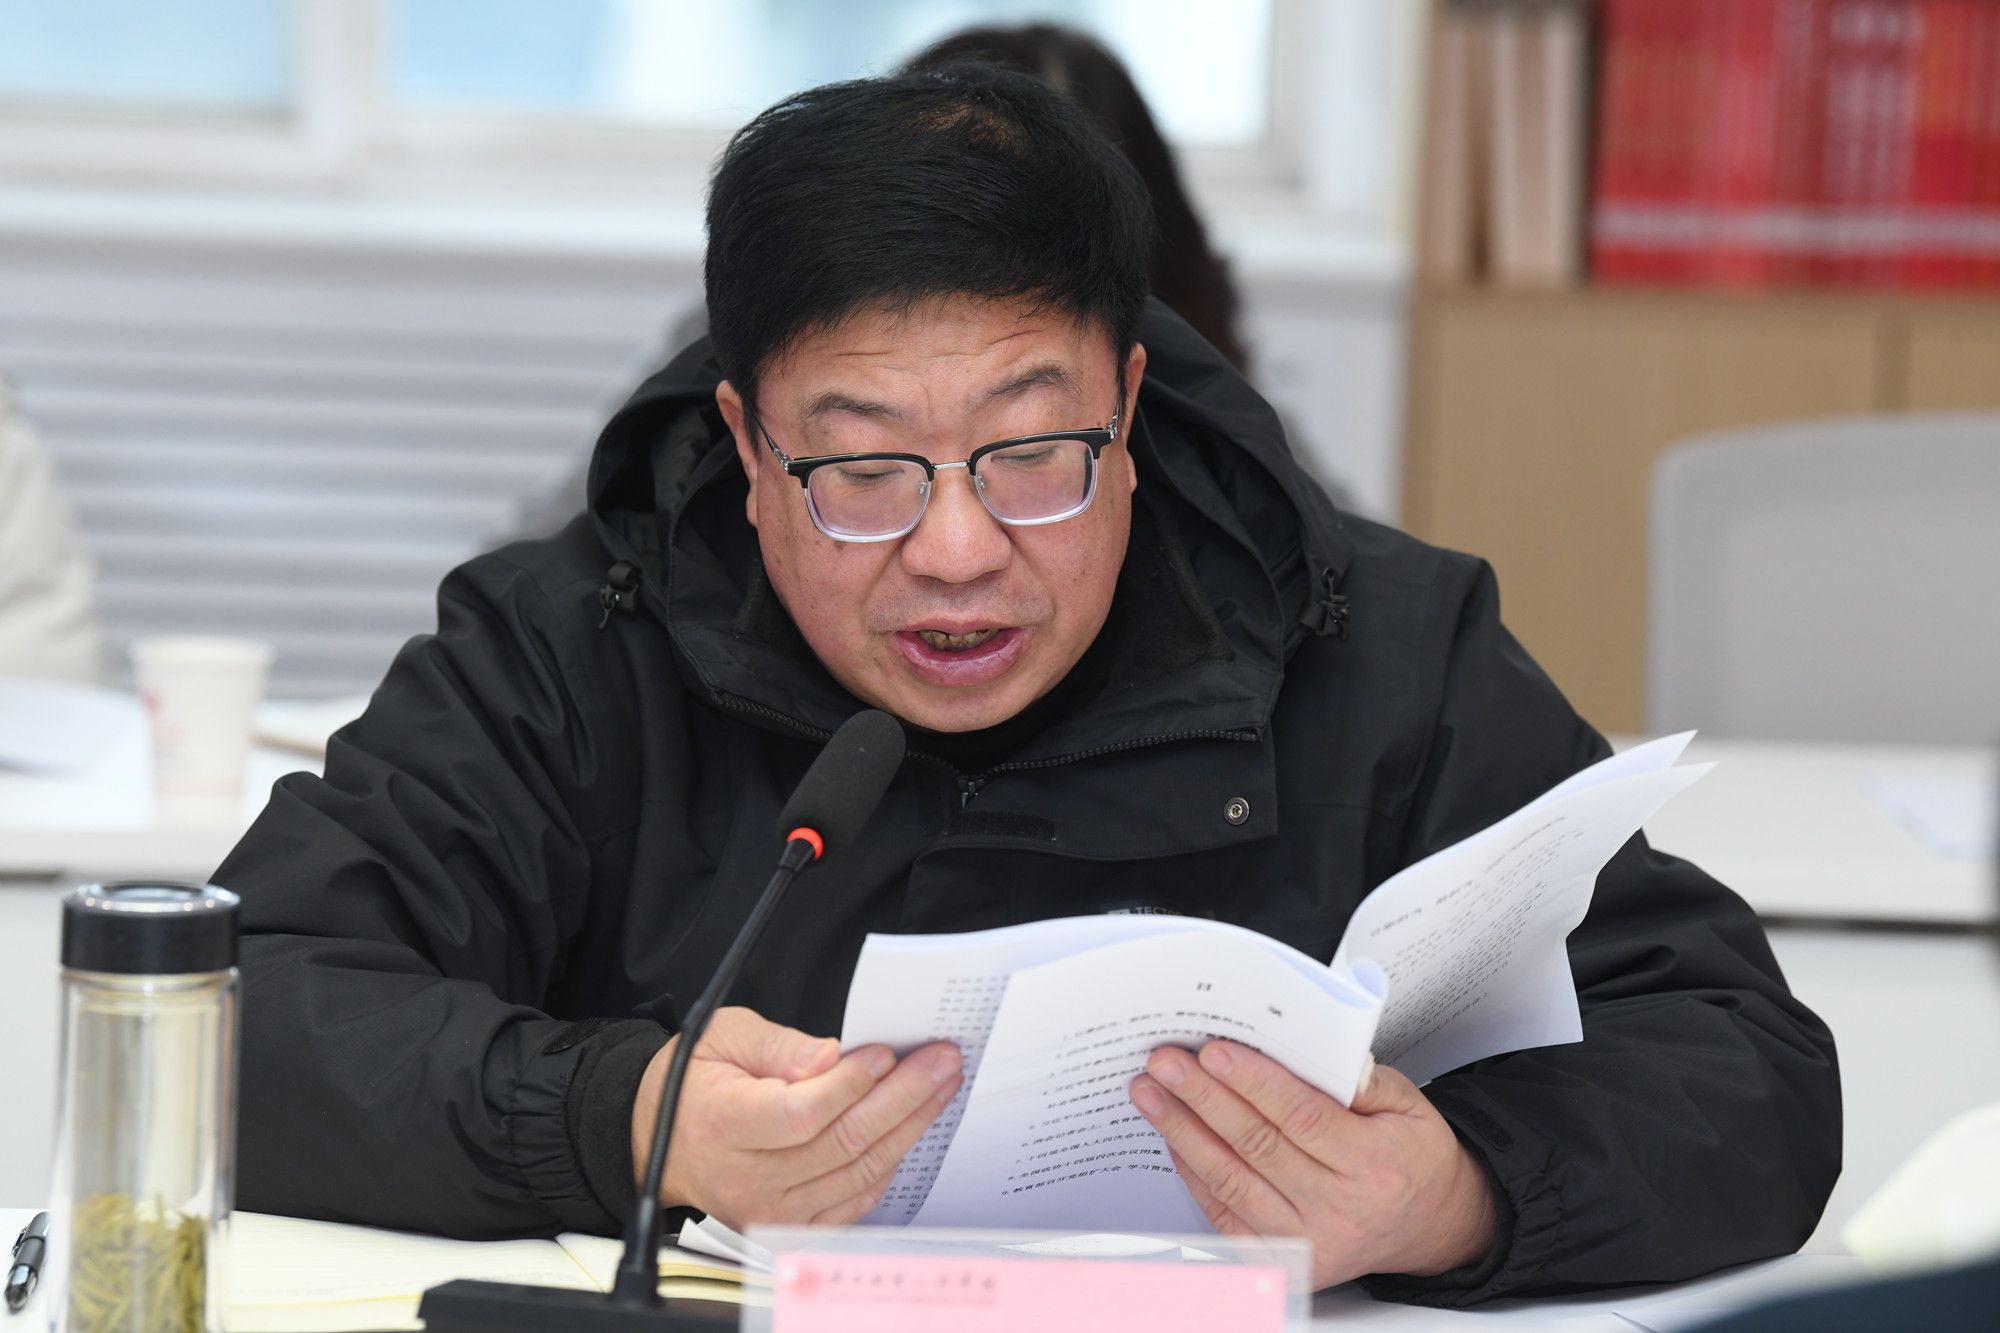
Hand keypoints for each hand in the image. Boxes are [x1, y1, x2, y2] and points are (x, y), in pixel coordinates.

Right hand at [633, 1005, 961, 1228]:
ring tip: (939, 1087)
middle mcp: (747, 1176)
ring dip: (908, 1127)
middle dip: (904, 1097)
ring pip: (857, 1171)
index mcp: (723, 1123)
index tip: (885, 1053)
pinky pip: (853, 1200)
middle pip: (842, 1142)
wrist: (660, 1142)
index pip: (802, 1113)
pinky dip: (887, 1165)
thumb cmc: (691, 1084)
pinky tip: (909, 1129)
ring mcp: (770, 1208)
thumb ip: (778, 1045)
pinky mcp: (788, 1225)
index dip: (851, 1084)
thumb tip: (832, 1058)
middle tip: (940, 1062)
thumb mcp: (722, 1037)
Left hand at [1129, 1043, 1496, 1290]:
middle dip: (1203, 1098)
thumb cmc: (1411, 1157)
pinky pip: (1224, 1213)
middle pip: (1257, 1145)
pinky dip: (1193, 1172)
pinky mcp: (1284, 1260)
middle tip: (1165, 1064)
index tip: (1214, 1052)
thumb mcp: (1409, 1105)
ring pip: (1231, 1180)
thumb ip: (1360, 1078)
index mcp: (1376, 1165)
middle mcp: (1341, 1210)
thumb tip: (1303, 1048)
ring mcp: (1309, 1242)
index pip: (1303, 1117)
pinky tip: (1174, 1136)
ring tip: (1151, 1093)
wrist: (1428, 1225)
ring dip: (1183, 1131)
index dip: (1253, 1083)